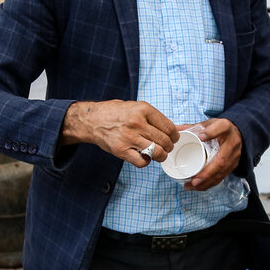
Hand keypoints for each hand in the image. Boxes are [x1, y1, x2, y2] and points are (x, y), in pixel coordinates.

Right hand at [61, 100, 178, 166]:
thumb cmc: (116, 113)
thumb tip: (177, 129)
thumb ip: (155, 118)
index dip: (175, 136)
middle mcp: (137, 123)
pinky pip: (142, 162)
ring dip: (161, 156)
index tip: (174, 139)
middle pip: (164, 140)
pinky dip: (146, 162)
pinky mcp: (121, 150)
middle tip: (167, 148)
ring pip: (156, 152)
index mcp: (143, 109)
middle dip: (169, 147)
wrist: (92, 119)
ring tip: (159, 154)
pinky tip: (144, 157)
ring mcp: (129, 137)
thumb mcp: (137, 108)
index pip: (169, 126)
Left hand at [181, 118, 241, 190]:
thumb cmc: (219, 129)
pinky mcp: (232, 165)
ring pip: (221, 172)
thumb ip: (191, 127)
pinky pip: (221, 177)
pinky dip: (209, 183)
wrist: (235, 133)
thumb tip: (174, 130)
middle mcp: (232, 143)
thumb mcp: (207, 124)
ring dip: (206, 182)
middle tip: (194, 180)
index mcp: (226, 127)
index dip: (211, 133)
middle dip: (207, 173)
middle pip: (221, 160)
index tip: (200, 137)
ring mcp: (234, 156)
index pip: (221, 128)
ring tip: (192, 185)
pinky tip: (198, 187)